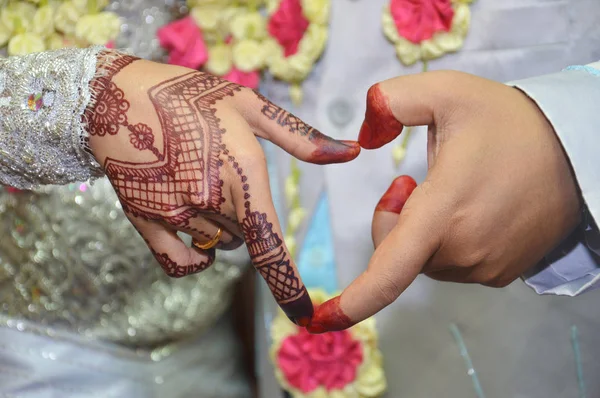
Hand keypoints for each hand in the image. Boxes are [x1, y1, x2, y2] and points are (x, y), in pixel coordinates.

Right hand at [86, 51, 359, 324]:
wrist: (114, 94)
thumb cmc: (190, 95)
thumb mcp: (250, 106)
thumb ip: (302, 138)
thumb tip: (351, 153)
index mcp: (242, 173)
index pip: (269, 245)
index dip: (288, 285)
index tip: (304, 315)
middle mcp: (209, 200)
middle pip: (246, 238)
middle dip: (246, 215)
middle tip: (223, 172)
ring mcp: (174, 215)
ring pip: (218, 244)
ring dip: (221, 226)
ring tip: (198, 180)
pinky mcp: (145, 222)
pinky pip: (181, 263)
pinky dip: (193, 257)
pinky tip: (192, 231)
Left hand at [307, 71, 581, 332]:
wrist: (579, 153)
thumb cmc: (510, 123)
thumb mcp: (447, 91)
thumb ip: (392, 101)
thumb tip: (363, 136)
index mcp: (444, 211)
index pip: (391, 270)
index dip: (354, 300)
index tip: (322, 321)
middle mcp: (463, 250)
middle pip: (397, 253)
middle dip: (393, 218)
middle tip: (410, 181)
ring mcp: (484, 267)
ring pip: (424, 259)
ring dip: (422, 229)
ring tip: (453, 190)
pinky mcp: (500, 273)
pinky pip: (453, 263)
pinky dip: (447, 240)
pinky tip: (473, 208)